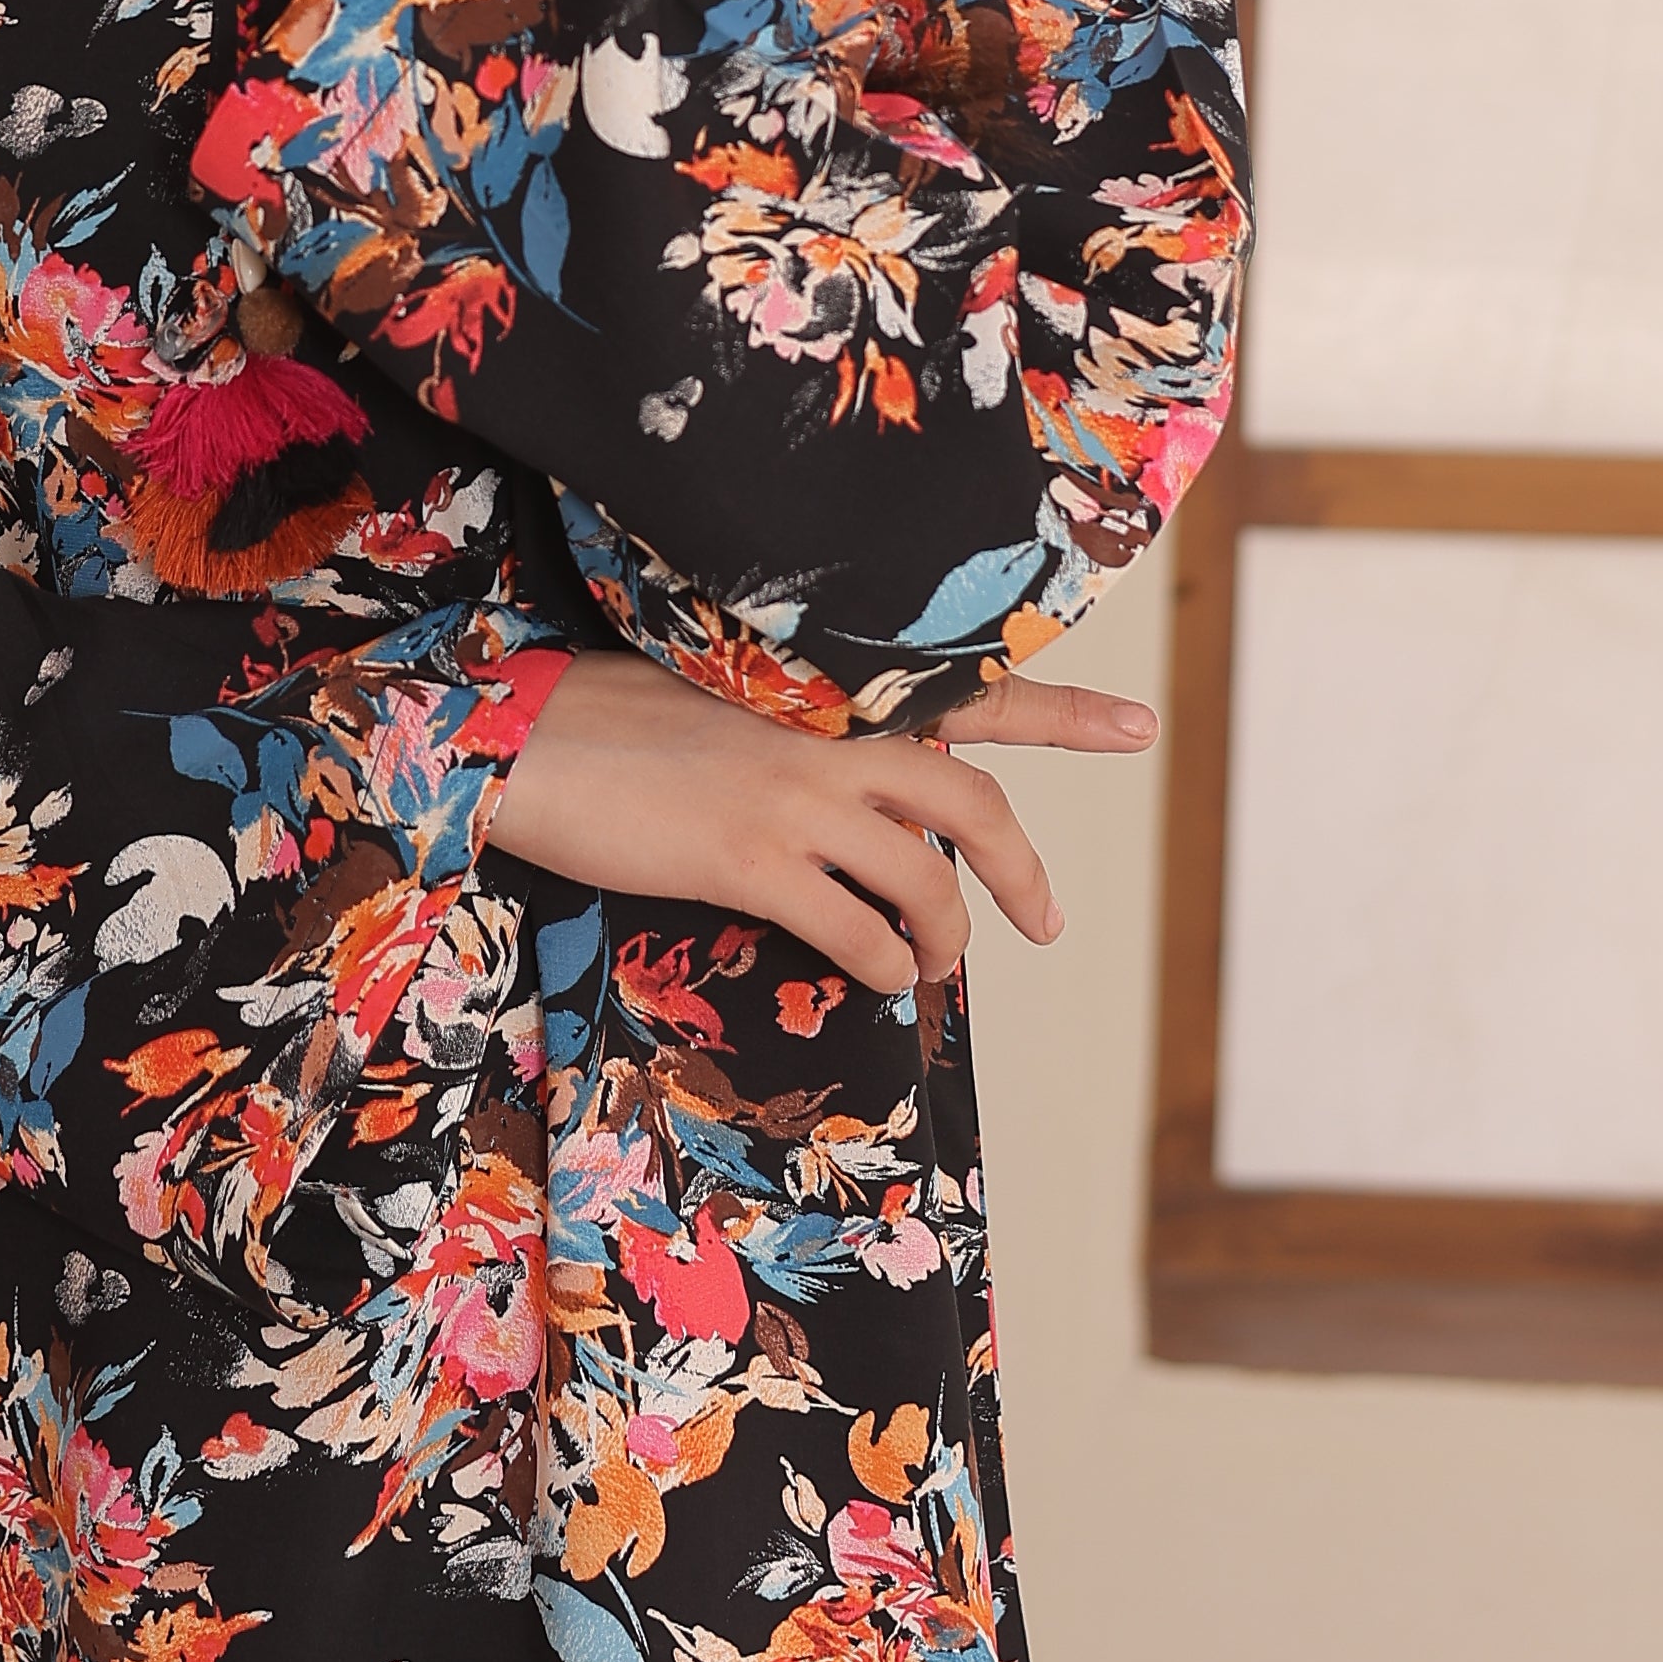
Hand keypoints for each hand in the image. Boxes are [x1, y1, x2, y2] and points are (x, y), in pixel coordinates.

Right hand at [481, 652, 1156, 1001]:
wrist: (523, 735)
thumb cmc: (604, 716)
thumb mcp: (717, 693)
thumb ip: (793, 729)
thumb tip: (842, 788)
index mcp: (825, 686)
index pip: (968, 691)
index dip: (1062, 710)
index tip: (1138, 725)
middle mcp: (828, 733)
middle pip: (973, 802)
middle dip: (1024, 871)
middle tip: (1046, 922)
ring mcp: (795, 794)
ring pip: (926, 880)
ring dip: (945, 937)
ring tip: (929, 967)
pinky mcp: (751, 858)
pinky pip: (853, 928)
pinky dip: (879, 964)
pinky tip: (872, 976)